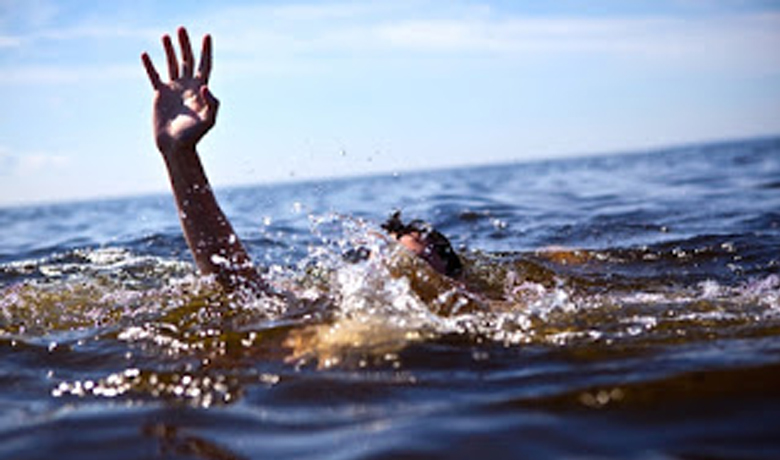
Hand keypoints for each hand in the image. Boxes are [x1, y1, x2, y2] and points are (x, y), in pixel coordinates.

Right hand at [141, 27, 217, 153]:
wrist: (175, 146)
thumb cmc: (194, 136)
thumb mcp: (208, 121)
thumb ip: (212, 104)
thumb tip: (206, 86)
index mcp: (201, 90)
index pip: (205, 65)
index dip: (206, 51)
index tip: (207, 35)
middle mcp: (188, 86)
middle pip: (187, 60)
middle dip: (185, 44)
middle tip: (181, 28)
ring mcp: (174, 89)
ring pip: (172, 64)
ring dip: (169, 50)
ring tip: (166, 35)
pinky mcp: (160, 94)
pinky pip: (154, 76)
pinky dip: (150, 66)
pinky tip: (145, 54)